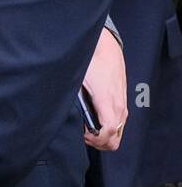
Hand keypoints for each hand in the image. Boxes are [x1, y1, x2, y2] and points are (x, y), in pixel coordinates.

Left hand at [82, 25, 127, 150]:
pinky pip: (118, 122)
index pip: (107, 134)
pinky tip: (94, 118)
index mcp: (107, 102)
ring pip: (118, 132)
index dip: (93, 140)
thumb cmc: (90, 60)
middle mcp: (119, 105)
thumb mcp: (77, 82)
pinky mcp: (122, 100)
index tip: (81, 134)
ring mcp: (122, 104)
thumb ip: (75, 102)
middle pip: (114, 140)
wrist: (104, 45)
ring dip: (102, 135)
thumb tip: (64, 116)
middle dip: (97, 142)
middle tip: (83, 133)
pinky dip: (108, 127)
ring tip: (86, 126)